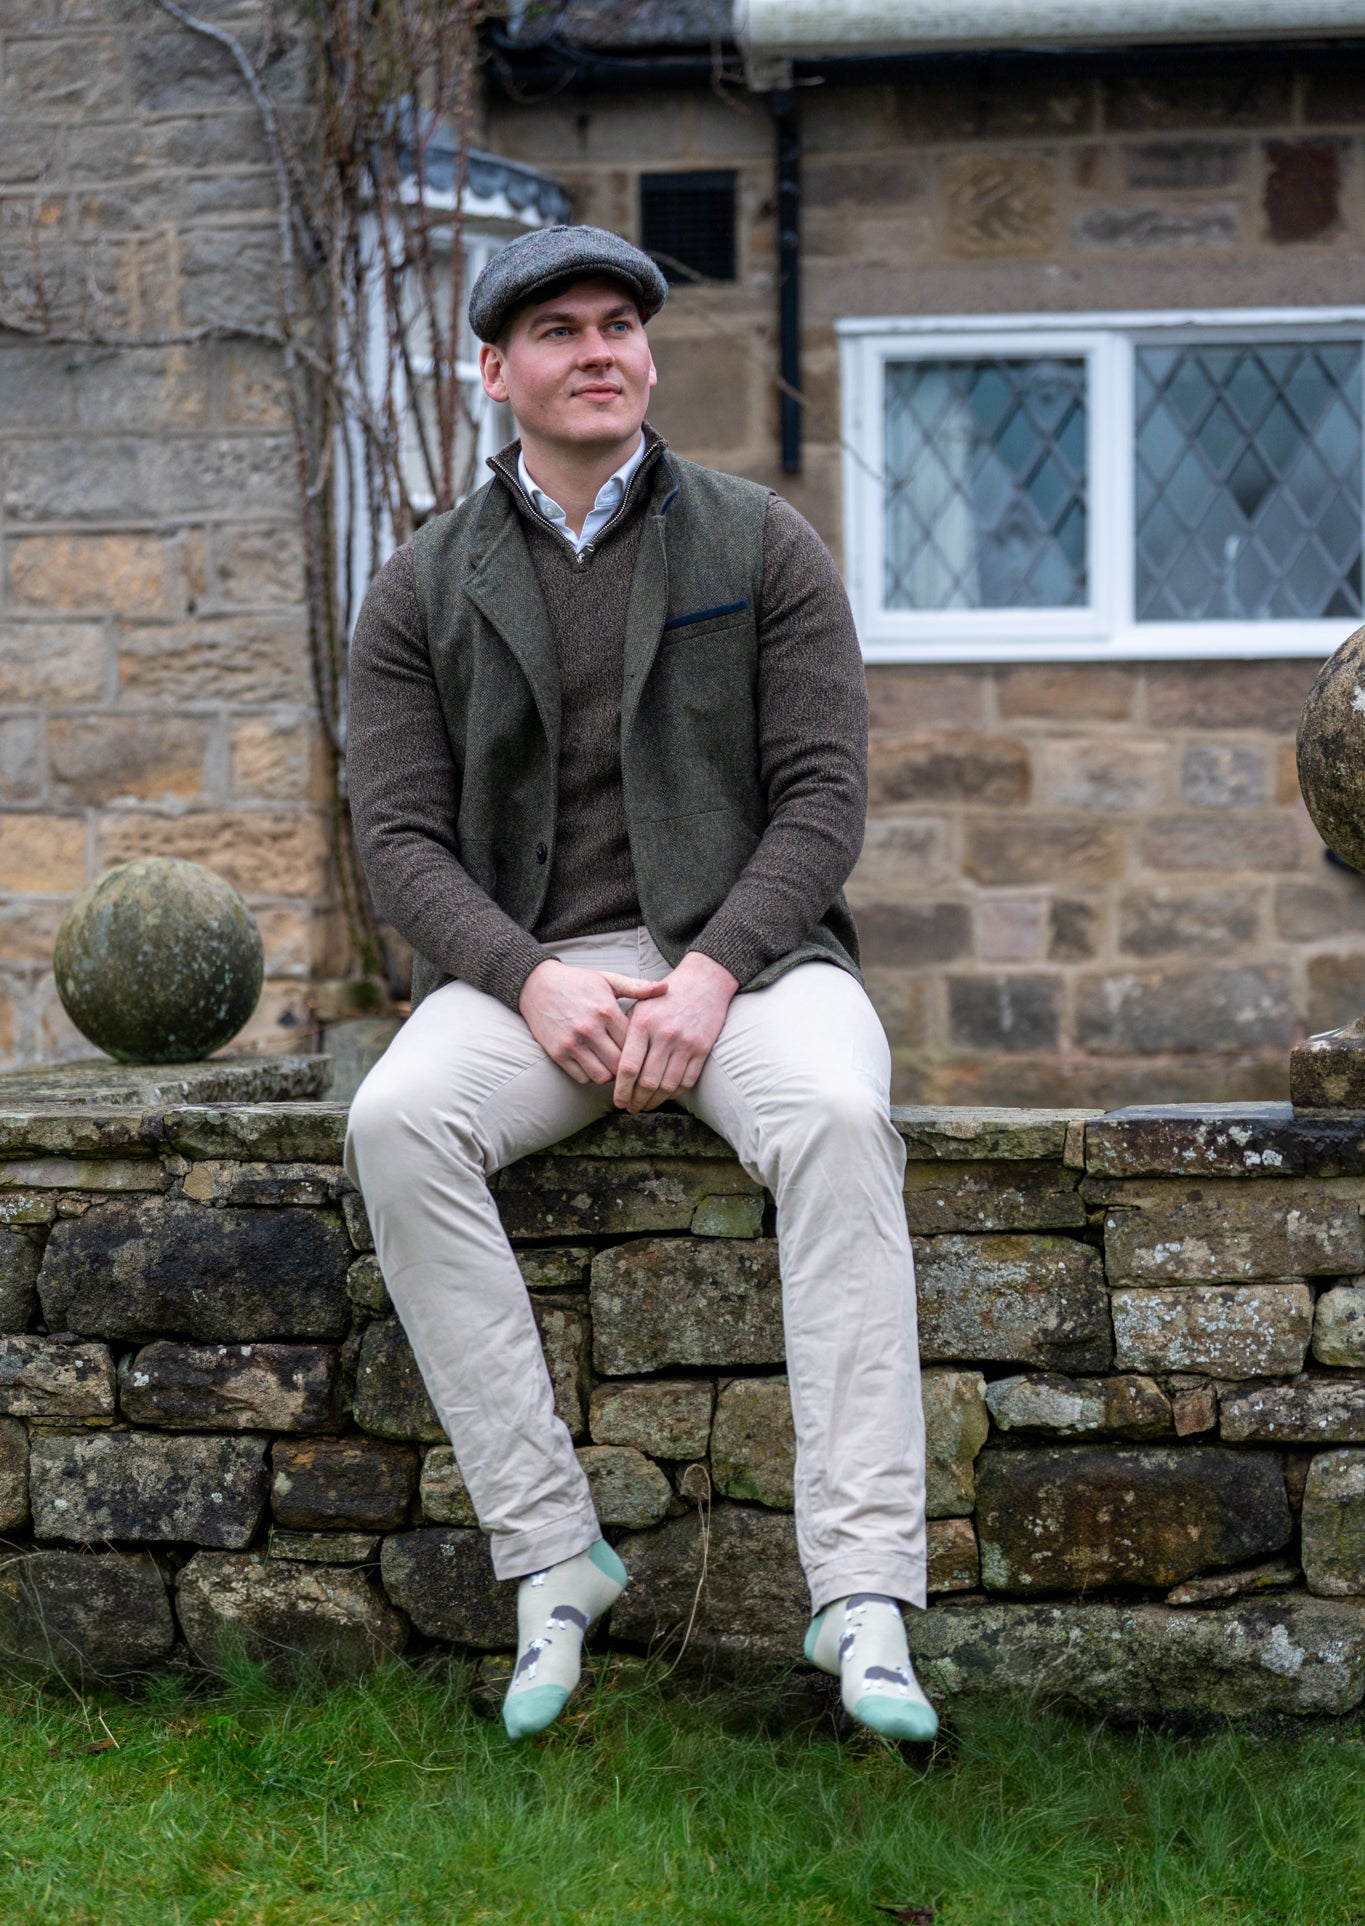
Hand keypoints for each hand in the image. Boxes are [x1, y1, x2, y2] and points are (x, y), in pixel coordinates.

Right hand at [519, 958, 665, 1084]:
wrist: (536, 984)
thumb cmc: (577, 982)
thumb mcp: (608, 980)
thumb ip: (637, 987)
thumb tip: (666, 988)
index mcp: (606, 1010)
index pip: (634, 1043)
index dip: (642, 1050)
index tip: (645, 1050)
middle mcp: (589, 1029)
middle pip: (620, 1064)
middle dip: (629, 1067)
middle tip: (632, 1064)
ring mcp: (572, 1043)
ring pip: (602, 1076)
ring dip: (610, 1074)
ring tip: (613, 1065)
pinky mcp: (557, 1053)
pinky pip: (582, 1078)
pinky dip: (591, 1076)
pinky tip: (595, 1064)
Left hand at [613, 951, 738, 1113]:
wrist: (703, 981)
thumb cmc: (665, 996)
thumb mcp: (640, 1005)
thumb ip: (625, 1032)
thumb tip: (613, 1066)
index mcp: (642, 1024)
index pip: (628, 1067)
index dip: (621, 1090)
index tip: (617, 1101)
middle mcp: (663, 1035)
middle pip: (647, 1081)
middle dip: (636, 1100)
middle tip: (630, 1108)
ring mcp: (685, 1043)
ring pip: (667, 1086)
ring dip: (654, 1101)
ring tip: (645, 1105)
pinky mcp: (702, 1049)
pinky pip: (687, 1081)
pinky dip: (675, 1093)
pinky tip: (665, 1095)